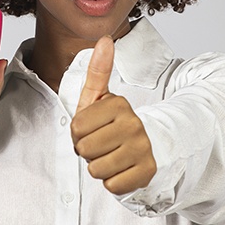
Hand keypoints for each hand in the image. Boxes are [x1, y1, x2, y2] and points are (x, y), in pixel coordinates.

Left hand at [71, 36, 156, 194]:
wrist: (147, 146)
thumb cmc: (114, 123)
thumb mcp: (101, 98)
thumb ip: (98, 71)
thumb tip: (104, 39)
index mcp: (119, 105)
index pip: (76, 128)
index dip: (79, 132)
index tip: (95, 128)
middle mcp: (134, 125)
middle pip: (85, 149)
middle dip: (88, 151)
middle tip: (103, 144)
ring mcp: (143, 149)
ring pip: (96, 169)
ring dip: (99, 167)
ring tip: (112, 155)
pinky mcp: (147, 172)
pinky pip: (111, 185)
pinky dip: (113, 181)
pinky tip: (123, 168)